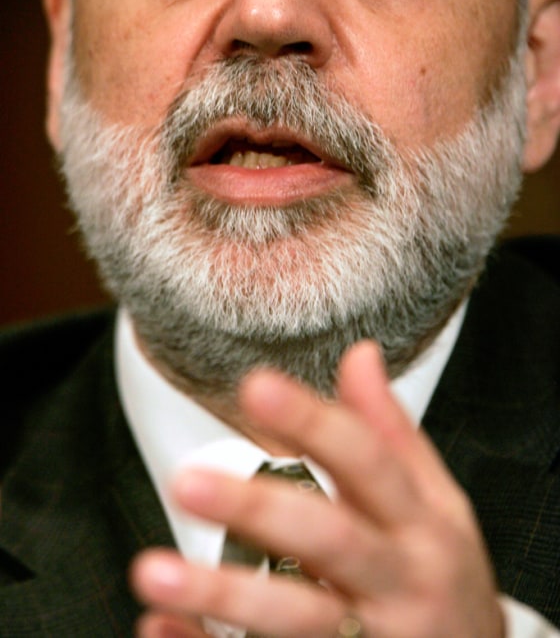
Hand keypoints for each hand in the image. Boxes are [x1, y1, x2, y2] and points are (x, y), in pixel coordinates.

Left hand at [131, 341, 503, 636]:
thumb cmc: (442, 573)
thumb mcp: (435, 502)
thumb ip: (391, 431)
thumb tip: (360, 354)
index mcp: (422, 524)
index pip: (368, 461)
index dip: (312, 422)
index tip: (255, 386)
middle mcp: (401, 583)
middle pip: (331, 542)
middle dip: (260, 511)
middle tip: (187, 482)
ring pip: (297, 621)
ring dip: (225, 595)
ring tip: (154, 570)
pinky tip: (160, 627)